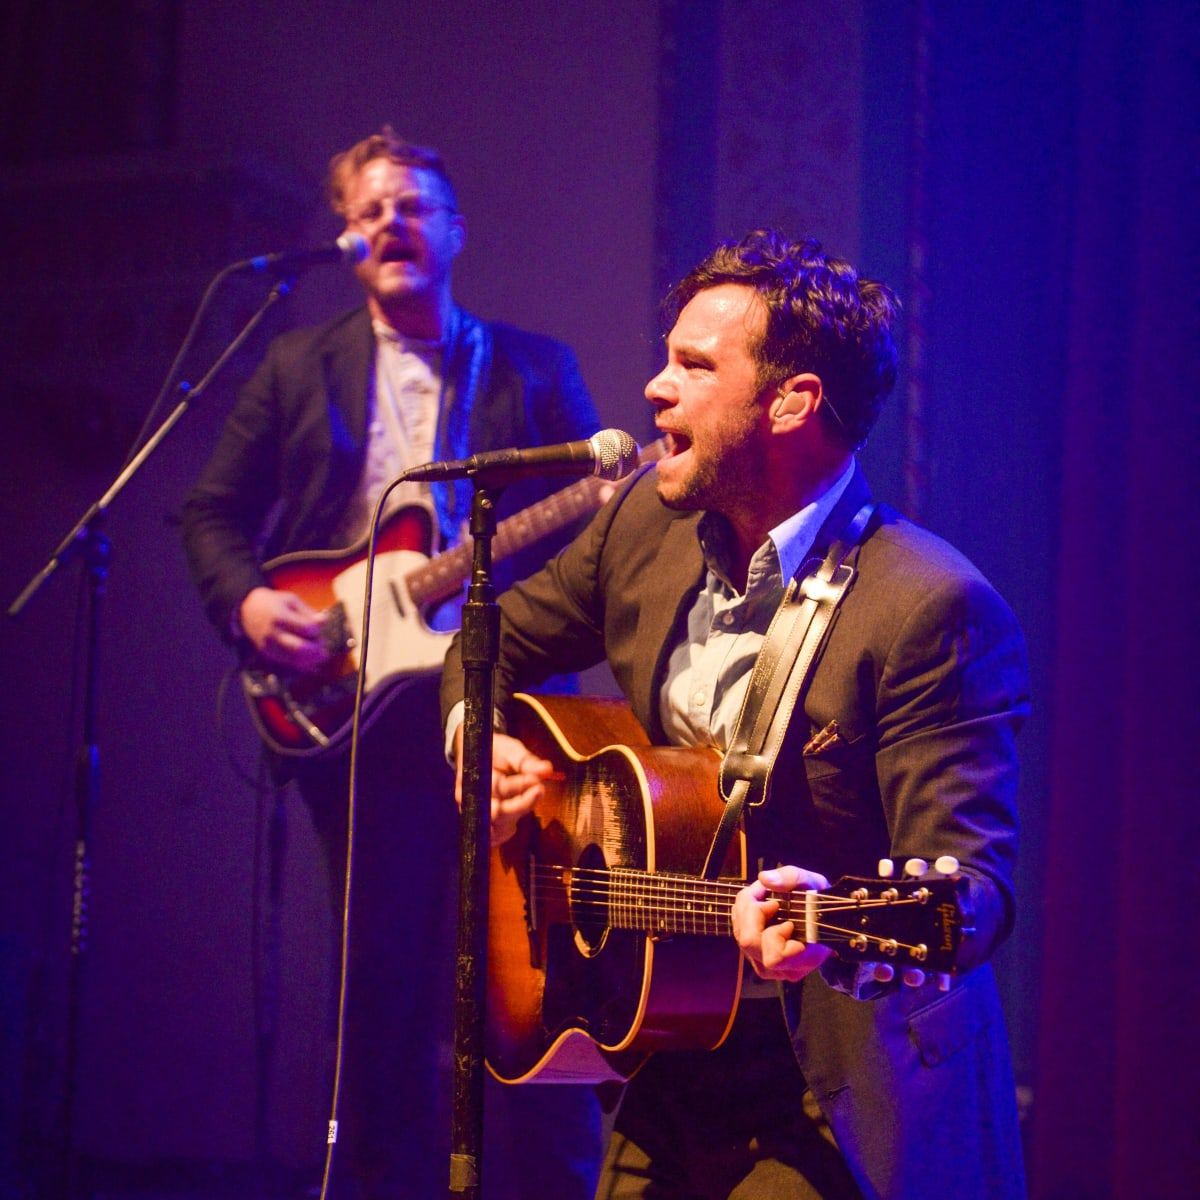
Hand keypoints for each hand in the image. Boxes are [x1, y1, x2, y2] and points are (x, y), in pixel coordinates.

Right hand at [239, 587, 330, 671]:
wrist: (246, 611)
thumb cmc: (273, 603)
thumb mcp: (291, 600)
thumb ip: (308, 612)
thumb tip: (324, 621)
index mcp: (280, 616)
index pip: (306, 628)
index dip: (317, 630)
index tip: (318, 628)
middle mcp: (273, 633)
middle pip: (300, 648)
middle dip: (316, 650)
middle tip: (324, 648)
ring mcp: (269, 646)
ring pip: (294, 659)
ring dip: (311, 660)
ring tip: (320, 656)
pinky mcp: (267, 654)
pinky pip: (287, 664)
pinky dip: (302, 665)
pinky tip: (311, 662)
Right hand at [452, 728, 555, 846]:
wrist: (476, 756)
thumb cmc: (495, 752)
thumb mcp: (510, 750)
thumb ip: (528, 761)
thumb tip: (548, 770)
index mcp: (476, 776)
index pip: (500, 788)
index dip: (522, 786)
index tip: (539, 780)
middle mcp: (471, 799)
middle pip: (497, 813)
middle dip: (522, 804)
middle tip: (540, 790)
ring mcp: (474, 814)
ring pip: (496, 829)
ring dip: (516, 817)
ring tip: (532, 799)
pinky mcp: (480, 824)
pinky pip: (494, 835)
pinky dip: (507, 829)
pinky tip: (519, 812)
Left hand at [732, 865, 833, 982]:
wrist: (822, 920)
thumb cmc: (818, 903)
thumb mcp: (812, 883)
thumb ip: (791, 878)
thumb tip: (764, 879)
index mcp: (804, 958)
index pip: (774, 956)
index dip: (775, 931)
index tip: (784, 913)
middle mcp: (783, 969)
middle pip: (749, 943)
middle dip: (755, 913)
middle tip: (772, 902)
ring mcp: (766, 966)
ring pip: (740, 938)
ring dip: (749, 913)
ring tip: (766, 904)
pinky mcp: (755, 958)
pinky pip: (739, 935)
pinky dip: (745, 917)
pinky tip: (759, 911)